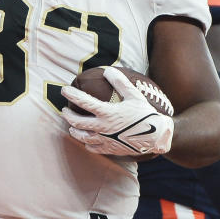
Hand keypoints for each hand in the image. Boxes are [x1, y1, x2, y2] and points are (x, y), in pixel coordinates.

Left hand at [60, 67, 174, 155]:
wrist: (155, 136)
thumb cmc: (145, 113)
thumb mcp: (133, 95)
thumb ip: (120, 82)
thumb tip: (108, 70)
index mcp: (107, 113)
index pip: (84, 102)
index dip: (72, 95)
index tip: (64, 89)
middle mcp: (103, 128)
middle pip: (77, 122)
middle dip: (68, 115)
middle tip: (65, 109)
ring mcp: (105, 140)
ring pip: (81, 137)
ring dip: (74, 130)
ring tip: (71, 126)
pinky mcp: (109, 149)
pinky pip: (92, 148)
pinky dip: (86, 143)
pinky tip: (86, 140)